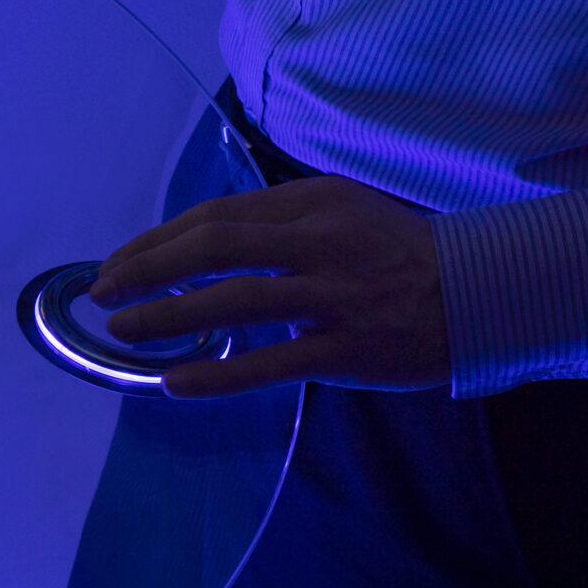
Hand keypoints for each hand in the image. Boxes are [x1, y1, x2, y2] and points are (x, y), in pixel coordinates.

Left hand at [94, 175, 448, 395]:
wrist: (484, 290)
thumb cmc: (395, 253)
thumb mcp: (337, 214)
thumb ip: (272, 226)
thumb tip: (188, 247)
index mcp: (311, 203)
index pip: (215, 217)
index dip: (156, 242)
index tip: (115, 264)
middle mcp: (321, 241)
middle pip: (216, 246)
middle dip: (148, 269)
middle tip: (103, 294)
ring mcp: (337, 295)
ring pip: (237, 300)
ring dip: (169, 315)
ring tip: (124, 331)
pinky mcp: (351, 347)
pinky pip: (274, 362)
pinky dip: (220, 374)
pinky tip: (175, 384)